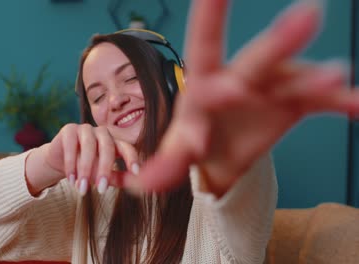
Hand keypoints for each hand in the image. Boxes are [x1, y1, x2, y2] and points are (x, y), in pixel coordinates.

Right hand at [26, 123, 137, 195]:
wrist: (60, 162)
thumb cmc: (86, 169)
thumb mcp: (102, 175)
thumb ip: (117, 178)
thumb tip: (134, 184)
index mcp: (115, 142)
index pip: (127, 148)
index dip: (132, 159)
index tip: (136, 172)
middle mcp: (103, 133)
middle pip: (107, 147)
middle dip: (104, 169)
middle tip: (101, 189)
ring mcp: (86, 129)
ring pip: (89, 147)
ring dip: (85, 169)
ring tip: (81, 188)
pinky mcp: (69, 130)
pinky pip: (71, 146)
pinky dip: (71, 164)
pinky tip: (71, 179)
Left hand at [126, 0, 358, 195]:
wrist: (223, 148)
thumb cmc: (196, 139)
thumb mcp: (178, 151)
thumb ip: (162, 166)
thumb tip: (132, 186)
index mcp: (205, 82)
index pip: (204, 45)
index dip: (210, 17)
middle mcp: (241, 76)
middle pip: (256, 60)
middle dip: (278, 43)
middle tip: (308, 16)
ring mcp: (269, 86)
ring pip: (294, 78)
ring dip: (316, 79)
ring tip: (336, 76)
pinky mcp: (292, 102)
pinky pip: (320, 102)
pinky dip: (339, 103)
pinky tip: (358, 105)